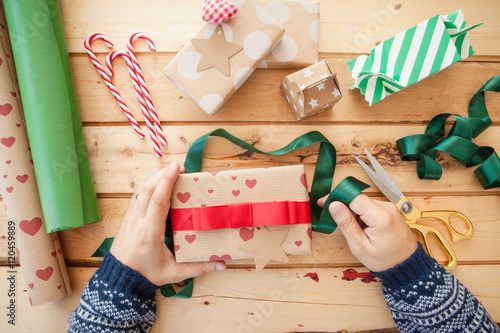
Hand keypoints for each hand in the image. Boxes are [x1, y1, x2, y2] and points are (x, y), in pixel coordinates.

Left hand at [110, 161, 225, 285]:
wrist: (118, 280)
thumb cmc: (146, 275)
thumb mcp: (174, 273)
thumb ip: (198, 268)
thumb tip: (222, 264)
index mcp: (150, 233)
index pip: (158, 201)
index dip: (167, 182)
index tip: (176, 167)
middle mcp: (138, 222)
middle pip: (148, 190)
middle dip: (163, 174)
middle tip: (178, 166)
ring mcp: (130, 219)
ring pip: (140, 191)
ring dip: (153, 177)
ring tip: (167, 169)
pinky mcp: (126, 219)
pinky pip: (136, 197)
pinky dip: (145, 185)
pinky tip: (153, 181)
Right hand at [318, 194, 417, 271]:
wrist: (406, 265)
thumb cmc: (384, 259)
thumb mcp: (359, 246)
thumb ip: (346, 224)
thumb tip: (333, 205)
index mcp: (381, 217)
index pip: (354, 198)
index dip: (336, 198)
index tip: (323, 202)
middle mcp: (387, 207)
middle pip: (358, 199)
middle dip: (343, 206)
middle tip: (333, 218)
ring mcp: (389, 207)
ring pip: (363, 202)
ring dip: (353, 211)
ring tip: (353, 229)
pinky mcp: (389, 210)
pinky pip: (370, 206)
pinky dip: (361, 214)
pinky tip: (361, 227)